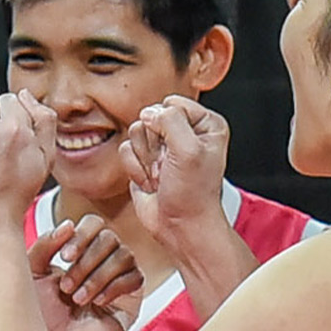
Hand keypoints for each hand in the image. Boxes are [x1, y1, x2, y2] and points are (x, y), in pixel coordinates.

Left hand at [31, 214, 136, 330]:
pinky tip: (97, 303)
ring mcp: (116, 282)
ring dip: (98, 275)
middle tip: (67, 287)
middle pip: (110, 237)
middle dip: (87, 259)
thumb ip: (44, 245)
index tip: (64, 256)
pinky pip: (135, 279)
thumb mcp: (31, 274)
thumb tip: (68, 224)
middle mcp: (99, 264)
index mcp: (77, 253)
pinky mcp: (129, 303)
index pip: (93, 224)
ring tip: (78, 298)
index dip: (82, 234)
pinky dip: (114, 286)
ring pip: (124, 255)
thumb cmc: (35, 318)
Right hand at [120, 96, 231, 251]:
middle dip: (154, 145)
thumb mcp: (189, 149)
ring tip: (161, 175)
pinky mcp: (144, 160)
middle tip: (168, 166)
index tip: (179, 149)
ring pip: (135, 132)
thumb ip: (170, 120)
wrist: (181, 226)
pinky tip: (152, 183)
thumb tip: (148, 113)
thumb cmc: (193, 193)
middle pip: (150, 117)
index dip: (168, 126)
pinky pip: (125, 150)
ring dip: (145, 159)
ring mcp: (163, 146)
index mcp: (205, 124)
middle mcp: (184, 131)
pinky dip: (136, 170)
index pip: (172, 104)